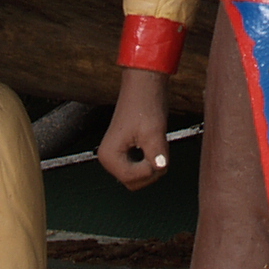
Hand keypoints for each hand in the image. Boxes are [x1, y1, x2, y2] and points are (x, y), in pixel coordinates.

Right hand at [95, 68, 171, 190]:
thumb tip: (161, 167)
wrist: (144, 86)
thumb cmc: (145, 104)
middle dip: (151, 171)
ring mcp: (115, 156)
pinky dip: (150, 162)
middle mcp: (108, 158)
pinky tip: (154, 146)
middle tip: (161, 152)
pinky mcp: (124, 152)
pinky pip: (139, 168)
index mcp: (109, 155)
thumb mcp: (154, 131)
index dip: (150, 170)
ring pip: (138, 177)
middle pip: (134, 182)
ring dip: (152, 166)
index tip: (159, 154)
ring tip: (158, 146)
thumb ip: (157, 153)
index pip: (132, 179)